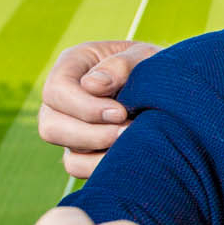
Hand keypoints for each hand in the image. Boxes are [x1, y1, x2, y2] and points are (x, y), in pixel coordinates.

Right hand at [39, 40, 157, 178]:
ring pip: (67, 153)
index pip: (57, 91)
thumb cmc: (153, 65)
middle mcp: (63, 100)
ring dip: (101, 153)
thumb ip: (120, 64)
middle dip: (92, 135)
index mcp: (72, 66)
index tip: (120, 112)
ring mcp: (70, 127)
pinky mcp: (83, 149)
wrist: (171, 85)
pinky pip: (80, 168)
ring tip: (133, 142)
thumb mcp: (143, 55)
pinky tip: (130, 155)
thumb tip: (92, 85)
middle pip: (52, 127)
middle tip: (128, 130)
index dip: (85, 107)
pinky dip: (103, 166)